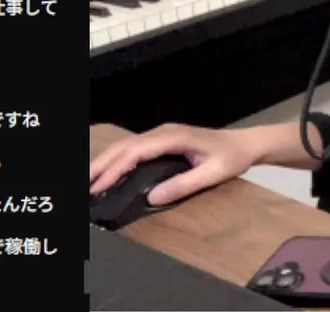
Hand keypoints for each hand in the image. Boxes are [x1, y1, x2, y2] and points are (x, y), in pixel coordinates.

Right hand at [89, 123, 260, 205]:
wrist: (246, 144)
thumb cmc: (232, 157)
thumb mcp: (213, 173)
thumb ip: (184, 184)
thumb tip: (152, 197)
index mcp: (173, 137)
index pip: (136, 152)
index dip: (115, 169)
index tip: (99, 185)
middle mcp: (163, 132)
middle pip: (125, 146)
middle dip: (102, 164)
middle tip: (84, 184)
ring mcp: (162, 135)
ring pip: (127, 147)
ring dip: (107, 162)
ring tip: (89, 181)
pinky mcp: (163, 141)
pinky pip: (135, 150)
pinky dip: (118, 161)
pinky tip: (109, 174)